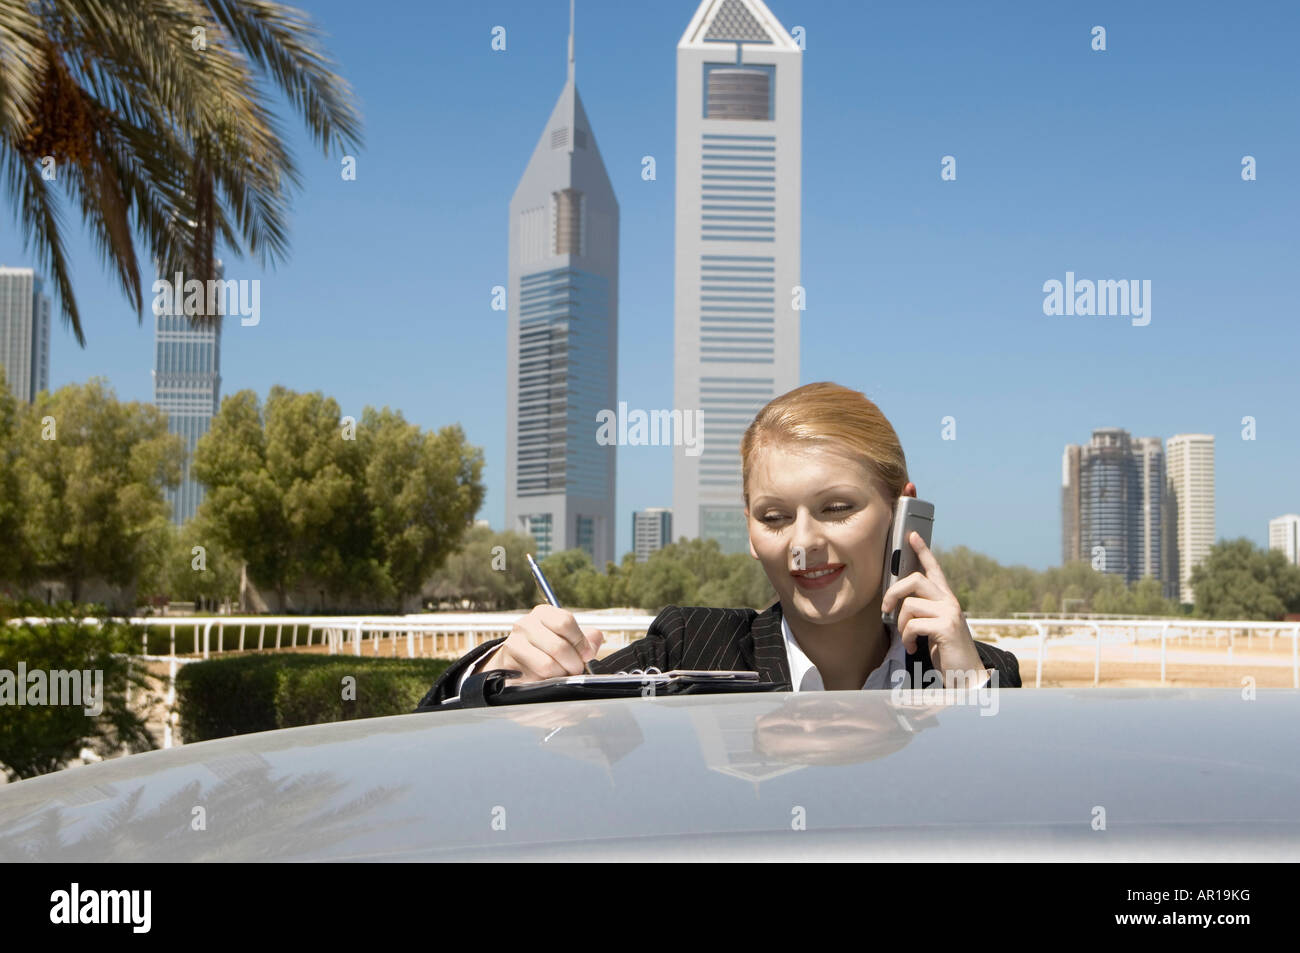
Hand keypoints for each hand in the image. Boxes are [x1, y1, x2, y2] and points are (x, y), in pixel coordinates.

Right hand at [482, 604, 604, 685]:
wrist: (516, 661)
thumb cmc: (547, 649)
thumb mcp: (568, 638)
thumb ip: (587, 638)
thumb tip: (596, 638)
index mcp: (543, 613)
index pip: (565, 622)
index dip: (580, 642)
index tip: (586, 654)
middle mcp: (525, 624)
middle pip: (559, 646)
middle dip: (573, 664)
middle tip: (575, 669)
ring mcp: (514, 644)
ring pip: (547, 665)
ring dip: (560, 674)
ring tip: (560, 674)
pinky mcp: (507, 664)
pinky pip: (534, 678)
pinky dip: (546, 682)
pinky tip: (546, 679)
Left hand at [879, 531, 986, 687]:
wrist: (967, 675)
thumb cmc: (946, 651)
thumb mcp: (934, 626)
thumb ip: (922, 611)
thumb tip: (897, 603)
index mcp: (946, 599)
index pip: (934, 569)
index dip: (923, 551)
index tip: (912, 535)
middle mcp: (949, 602)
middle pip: (915, 580)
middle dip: (893, 591)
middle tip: (885, 608)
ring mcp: (949, 613)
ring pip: (910, 604)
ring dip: (900, 624)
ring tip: (907, 638)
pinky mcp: (946, 627)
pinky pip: (913, 624)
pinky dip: (907, 637)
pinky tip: (912, 647)